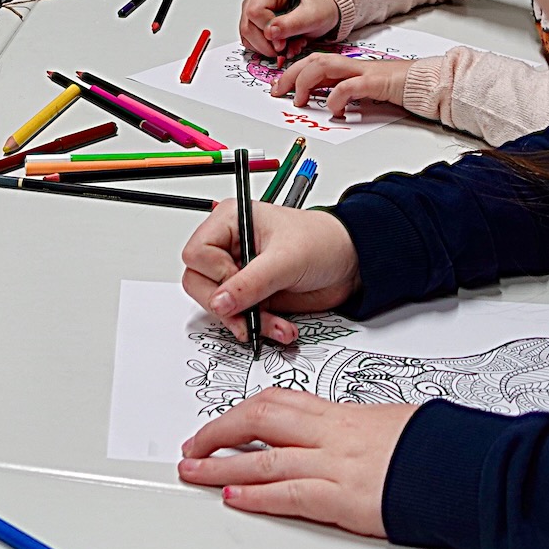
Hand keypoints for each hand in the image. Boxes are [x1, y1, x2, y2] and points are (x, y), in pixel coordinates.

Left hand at [176, 390, 416, 536]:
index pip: (279, 403)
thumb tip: (343, 438)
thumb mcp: (393, 423)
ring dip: (222, 466)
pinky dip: (256, 495)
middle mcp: (332, 435)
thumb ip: (359, 430)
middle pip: (260, 420)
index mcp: (342, 414)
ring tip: (195, 472)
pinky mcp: (344, 499)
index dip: (242, 412)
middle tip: (194, 447)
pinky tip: (233, 497)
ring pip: (263, 458)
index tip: (222, 423)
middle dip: (219, 432)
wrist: (464, 466)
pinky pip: (288, 494)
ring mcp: (335, 465)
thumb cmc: (437, 446)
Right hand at [181, 202, 360, 342]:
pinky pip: (237, 317)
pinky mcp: (250, 295)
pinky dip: (256, 327)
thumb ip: (250, 282)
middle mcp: (229, 247)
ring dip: (244, 321)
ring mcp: (238, 273)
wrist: (351, 264)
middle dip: (225, 305)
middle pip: (198, 282)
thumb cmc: (323, 242)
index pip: (197, 253)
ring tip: (272, 325)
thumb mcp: (286, 259)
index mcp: (230, 222)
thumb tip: (220, 302)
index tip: (240, 280)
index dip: (215, 273)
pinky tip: (278, 327)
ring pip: (217, 305)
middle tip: (248, 314)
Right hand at [240, 0, 340, 58]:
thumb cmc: (319, 7)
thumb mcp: (312, 16)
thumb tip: (270, 32)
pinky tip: (280, 44)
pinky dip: (264, 48)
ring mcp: (252, 7)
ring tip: (287, 45)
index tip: (283, 42)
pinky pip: (249, 40)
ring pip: (246, 35)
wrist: (322, 11)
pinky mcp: (252, 21)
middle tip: (285, 48)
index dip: (267, 31)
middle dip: (266, 44)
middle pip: (247, 25)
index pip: (255, 12)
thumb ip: (291, 24)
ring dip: (266, 48)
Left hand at [273, 53, 414, 115]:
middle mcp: (353, 66)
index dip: (292, 73)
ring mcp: (364, 72)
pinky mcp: (377, 83)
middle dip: (291, 75)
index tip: (277, 87)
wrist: (427, 84)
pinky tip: (333, 110)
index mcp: (348, 67)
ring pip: (326, 66)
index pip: (313, 63)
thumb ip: (344, 92)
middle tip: (278, 92)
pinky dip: (337, 97)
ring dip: (307, 82)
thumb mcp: (363, 91)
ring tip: (299, 100)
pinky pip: (350, 86)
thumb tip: (322, 103)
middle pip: (314, 61)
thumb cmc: (398, 88)